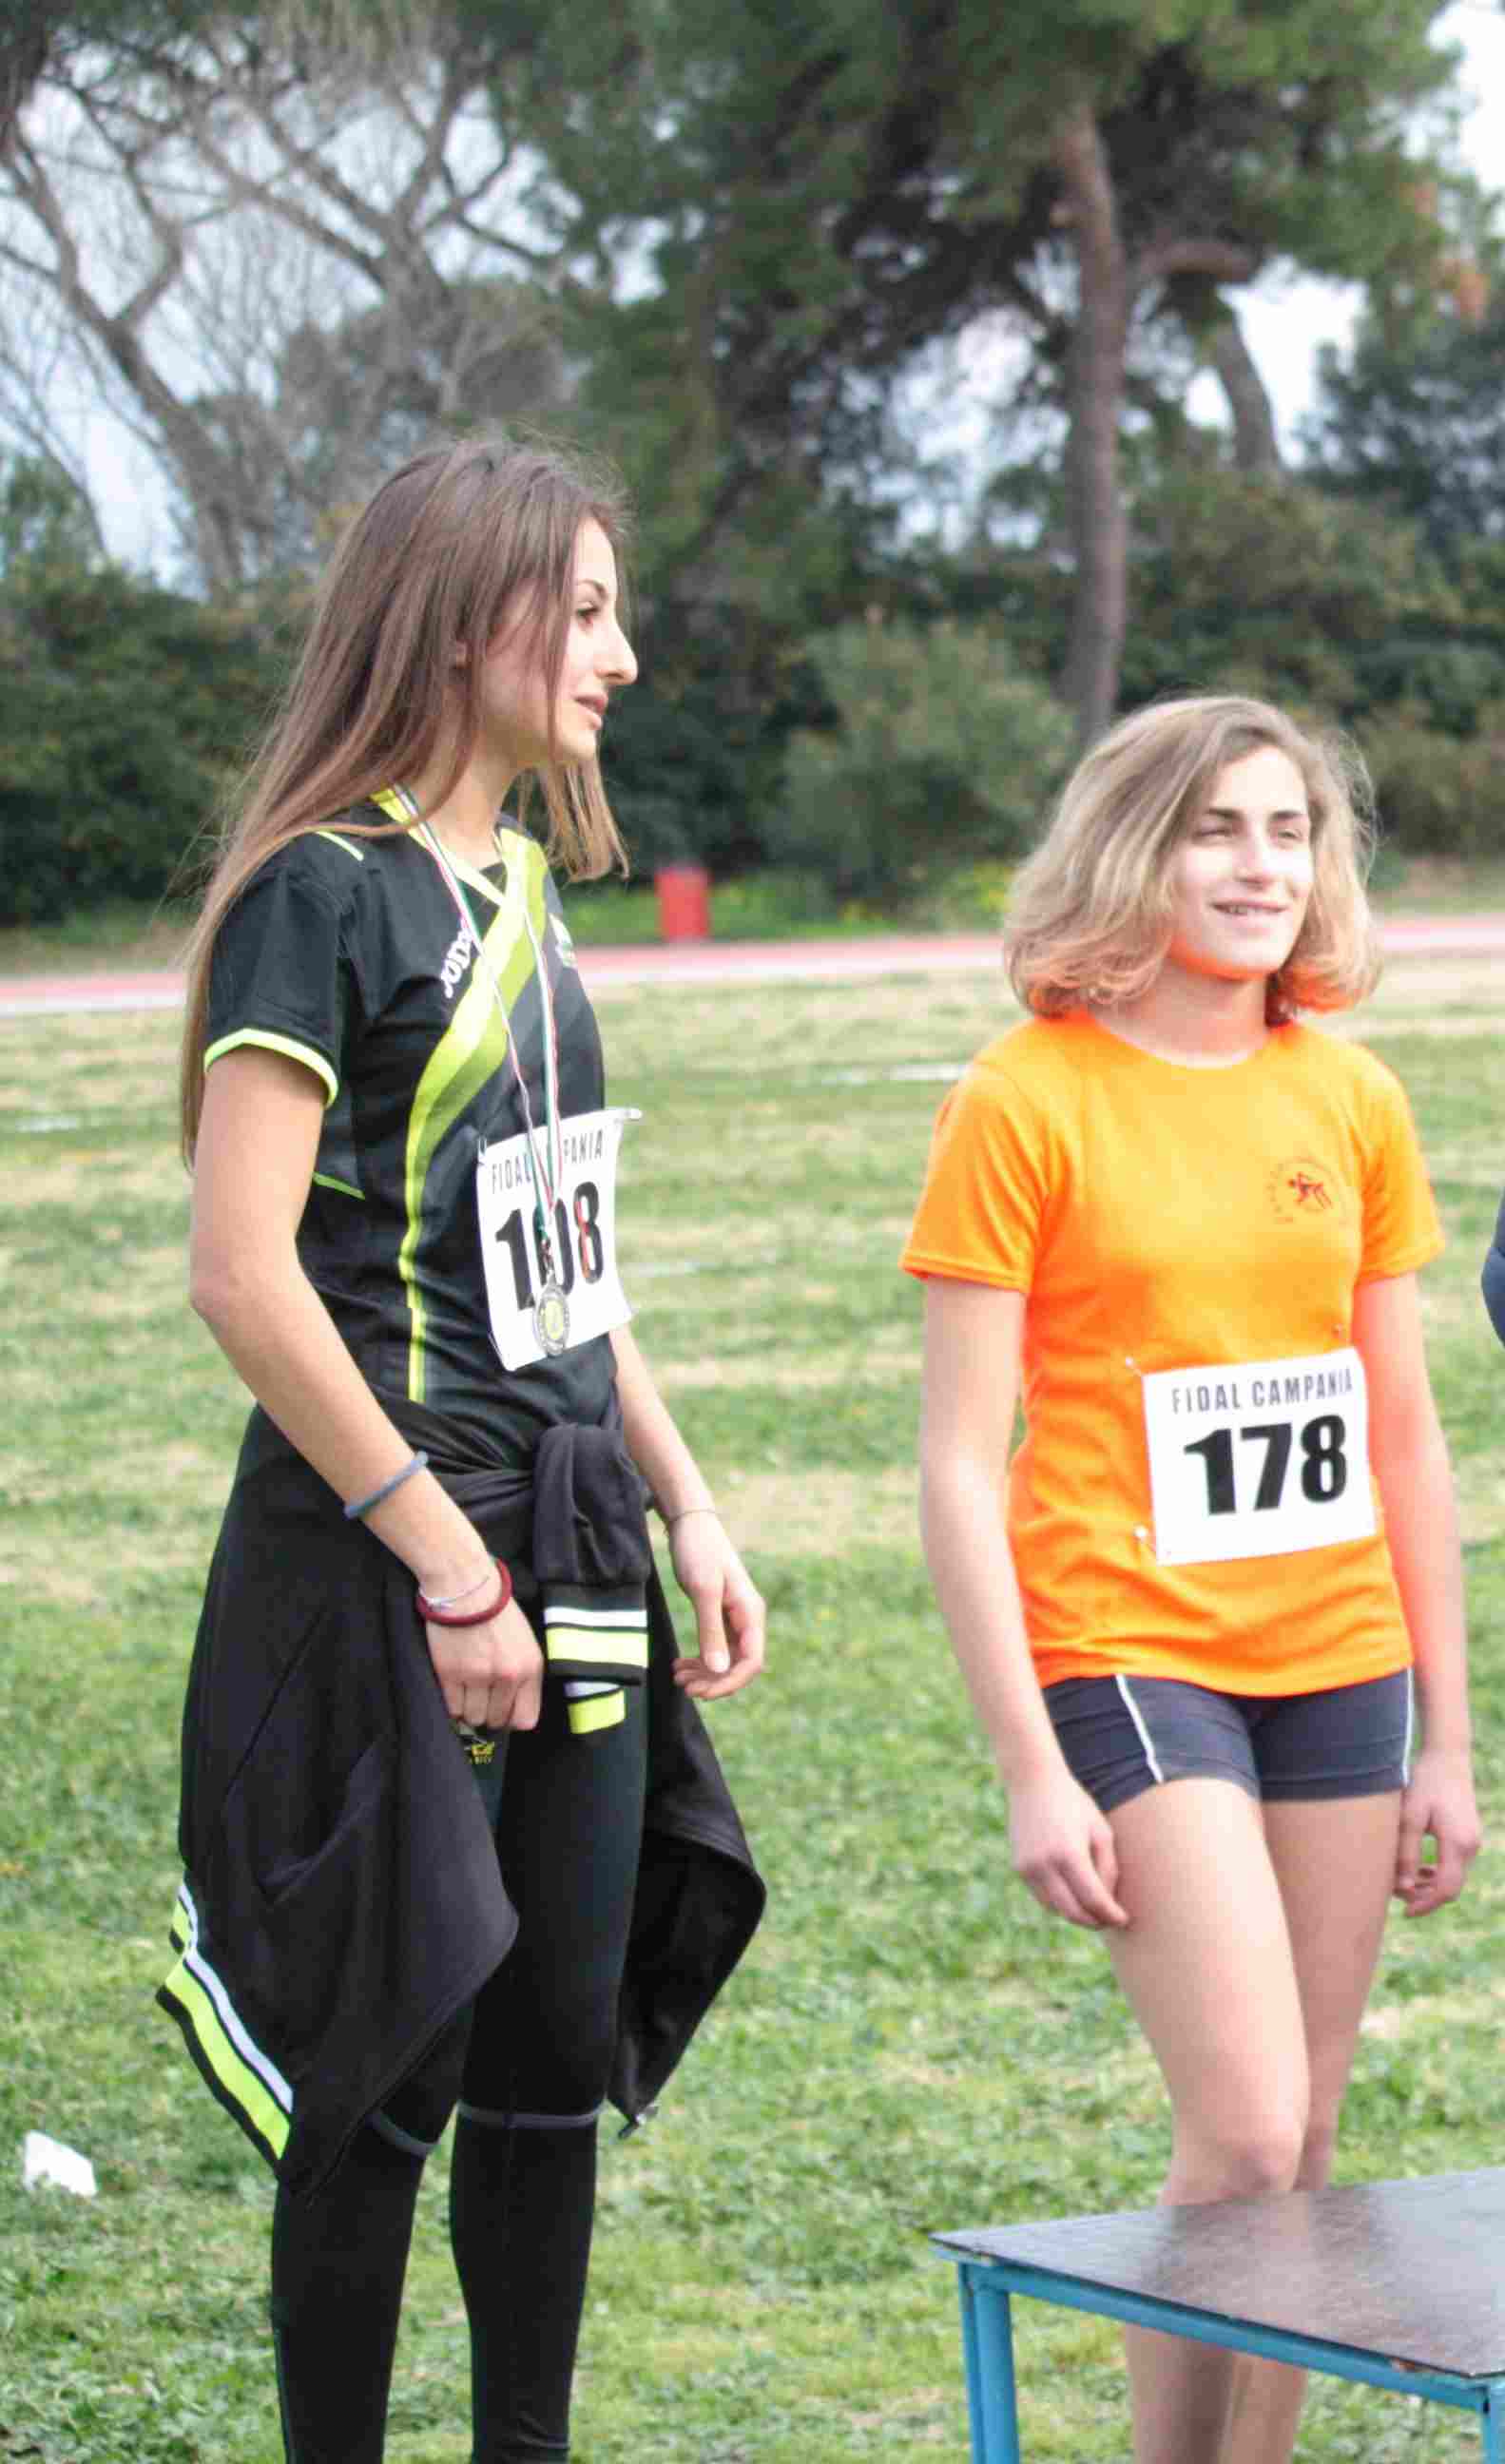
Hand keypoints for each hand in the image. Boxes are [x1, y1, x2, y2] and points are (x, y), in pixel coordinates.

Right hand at [425, 1593, 543, 1731]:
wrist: (465, 1586)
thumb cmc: (495, 1609)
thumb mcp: (524, 1640)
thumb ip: (523, 1674)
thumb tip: (511, 1707)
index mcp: (530, 1667)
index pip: (526, 1719)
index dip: (511, 1719)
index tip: (502, 1710)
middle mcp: (508, 1675)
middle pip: (496, 1721)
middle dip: (487, 1712)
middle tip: (479, 1695)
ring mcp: (479, 1676)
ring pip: (473, 1717)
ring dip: (468, 1708)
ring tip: (465, 1688)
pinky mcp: (451, 1673)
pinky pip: (452, 1707)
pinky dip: (451, 1702)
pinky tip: (453, 1686)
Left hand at [667, 1511, 765, 1700]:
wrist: (690, 1524)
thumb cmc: (698, 1551)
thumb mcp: (703, 1590)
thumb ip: (711, 1630)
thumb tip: (719, 1670)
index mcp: (750, 1613)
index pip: (752, 1662)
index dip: (730, 1683)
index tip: (702, 1692)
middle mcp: (747, 1618)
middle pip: (739, 1665)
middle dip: (713, 1681)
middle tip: (683, 1686)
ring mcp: (734, 1617)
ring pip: (726, 1659)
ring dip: (704, 1673)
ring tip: (677, 1677)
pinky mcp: (719, 1614)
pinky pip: (716, 1647)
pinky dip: (700, 1660)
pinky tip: (680, 1664)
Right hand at [1009, 1767, 1128, 1929]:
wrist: (1033, 1781)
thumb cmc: (1075, 1804)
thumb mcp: (1101, 1831)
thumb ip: (1108, 1869)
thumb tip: (1108, 1903)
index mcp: (1069, 1853)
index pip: (1093, 1899)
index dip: (1111, 1914)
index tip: (1125, 1920)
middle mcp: (1044, 1864)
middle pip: (1073, 1911)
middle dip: (1094, 1921)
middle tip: (1110, 1920)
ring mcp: (1027, 1868)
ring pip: (1055, 1908)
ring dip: (1076, 1913)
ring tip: (1094, 1908)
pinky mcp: (1019, 1868)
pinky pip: (1042, 1896)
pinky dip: (1059, 1901)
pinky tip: (1073, 1892)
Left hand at [1394, 1744, 1480, 1916]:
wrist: (1448, 1756)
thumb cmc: (1425, 1782)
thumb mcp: (1409, 1816)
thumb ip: (1406, 1853)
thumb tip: (1403, 1888)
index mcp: (1457, 1843)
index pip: (1445, 1889)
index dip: (1425, 1905)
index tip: (1405, 1913)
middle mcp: (1470, 1846)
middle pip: (1450, 1887)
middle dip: (1423, 1896)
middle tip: (1395, 1893)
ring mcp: (1472, 1842)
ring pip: (1451, 1877)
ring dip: (1428, 1885)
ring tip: (1400, 1882)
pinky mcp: (1467, 1836)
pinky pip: (1453, 1865)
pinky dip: (1436, 1872)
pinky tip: (1416, 1870)